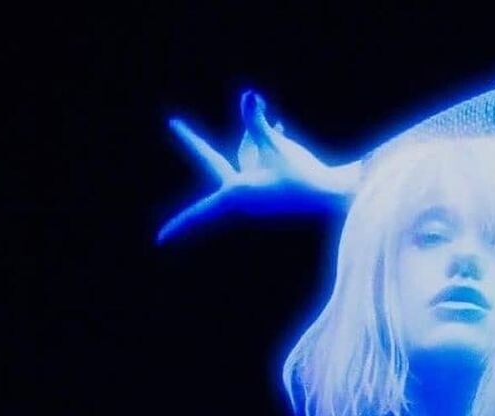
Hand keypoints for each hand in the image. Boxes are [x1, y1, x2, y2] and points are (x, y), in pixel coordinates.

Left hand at [156, 90, 358, 243]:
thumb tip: (248, 95)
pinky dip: (264, 138)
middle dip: (195, 141)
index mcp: (239, 195)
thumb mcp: (278, 146)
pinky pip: (259, 157)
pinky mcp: (272, 185)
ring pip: (242, 154)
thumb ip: (258, 122)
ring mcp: (258, 191)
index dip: (180, 224)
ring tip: (264, 111)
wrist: (335, 196)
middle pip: (214, 161)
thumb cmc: (305, 178)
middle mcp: (244, 195)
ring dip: (250, 132)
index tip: (159, 241)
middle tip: (172, 124)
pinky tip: (277, 120)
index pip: (200, 210)